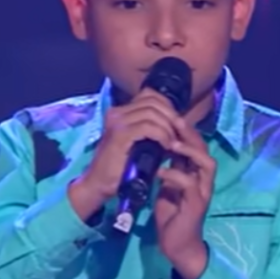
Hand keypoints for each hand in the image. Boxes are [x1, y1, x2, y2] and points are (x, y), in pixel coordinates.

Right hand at [69, 88, 180, 218]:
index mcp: (119, 112)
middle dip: (171, 116)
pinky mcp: (120, 134)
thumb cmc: (120, 167)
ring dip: (168, 127)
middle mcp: (116, 112)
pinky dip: (162, 135)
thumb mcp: (137, 143)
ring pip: (152, 113)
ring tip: (173, 143)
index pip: (149, 95)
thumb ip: (150, 129)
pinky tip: (167, 146)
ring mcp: (117, 122)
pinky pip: (148, 127)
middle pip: (152, 101)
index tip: (176, 124)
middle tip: (180, 134)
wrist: (99, 183)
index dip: (167, 106)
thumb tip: (175, 123)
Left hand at [155, 118, 215, 278]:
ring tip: (172, 143)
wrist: (175, 243)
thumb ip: (166, 165)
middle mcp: (203, 178)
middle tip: (173, 121)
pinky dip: (175, 175)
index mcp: (194, 172)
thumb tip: (153, 144)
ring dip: (189, 151)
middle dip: (189, 133)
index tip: (167, 117)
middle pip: (204, 148)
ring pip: (206, 163)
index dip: (183, 130)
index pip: (194, 144)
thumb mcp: (166, 183)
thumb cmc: (170, 212)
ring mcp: (202, 191)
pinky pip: (190, 184)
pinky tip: (160, 171)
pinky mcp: (196, 205)